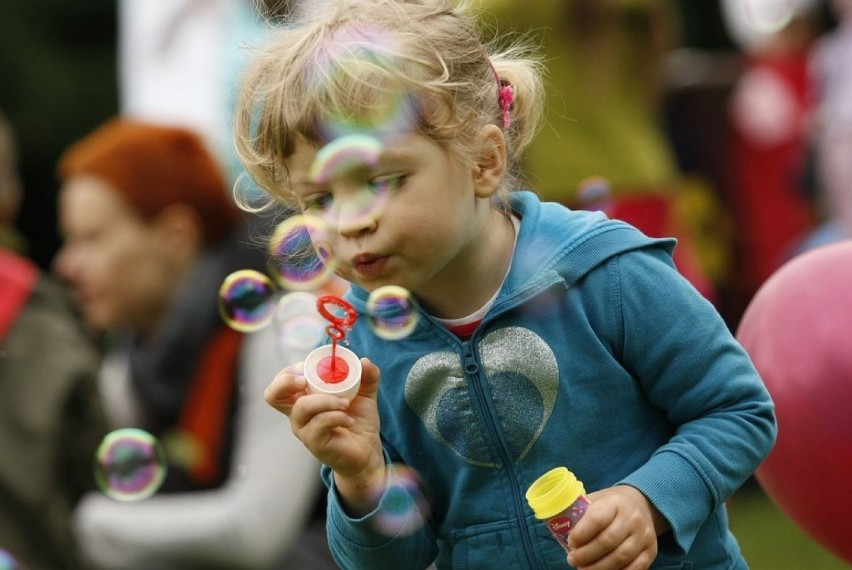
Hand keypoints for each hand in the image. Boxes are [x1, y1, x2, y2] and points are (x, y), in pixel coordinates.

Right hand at [264, 358, 384, 499]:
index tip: (309, 366)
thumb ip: (367, 376)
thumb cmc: (359, 421)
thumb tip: (364, 362)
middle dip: (287, 381)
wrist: (368, 452)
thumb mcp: (366, 394)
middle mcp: (299, 413)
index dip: (289, 371)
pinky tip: (349, 419)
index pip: (281, 381)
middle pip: (273, 395)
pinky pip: (319, 424)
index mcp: (304, 398)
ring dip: (326, 400)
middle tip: (307, 380)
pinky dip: (336, 416)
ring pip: (302, 407)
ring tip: (346, 403)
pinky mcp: (314, 443)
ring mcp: (304, 429)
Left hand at [566, 485, 667, 569]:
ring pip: (620, 558)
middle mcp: (632, 518)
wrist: (642, 504)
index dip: (581, 534)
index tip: (570, 542)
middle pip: (607, 542)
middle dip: (586, 555)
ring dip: (598, 568)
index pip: (597, 519)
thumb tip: (557, 526)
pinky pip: (634, 569)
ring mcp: (644, 536)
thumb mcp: (595, 500)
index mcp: (615, 502)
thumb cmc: (610, 505)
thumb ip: (580, 512)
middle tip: (572, 560)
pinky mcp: (651, 551)